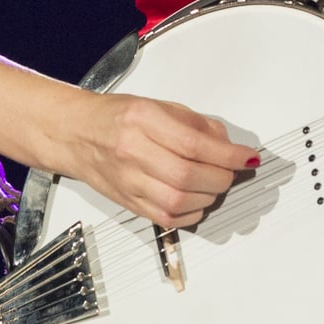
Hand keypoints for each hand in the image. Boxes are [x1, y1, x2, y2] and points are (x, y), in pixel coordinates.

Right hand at [59, 91, 259, 228]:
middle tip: (233, 171)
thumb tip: (229, 146)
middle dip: (222, 177)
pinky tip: (198, 200)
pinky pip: (167, 218)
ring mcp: (128, 180)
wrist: (75, 134)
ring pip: (179, 201)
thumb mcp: (159, 106)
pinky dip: (191, 213)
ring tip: (215, 184)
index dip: (228, 155)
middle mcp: (132, 151)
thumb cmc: (115, 117)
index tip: (248, 158)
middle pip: (188, 176)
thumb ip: (196, 124)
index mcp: (142, 120)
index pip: (194, 143)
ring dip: (209, 196)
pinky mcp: (128, 202)